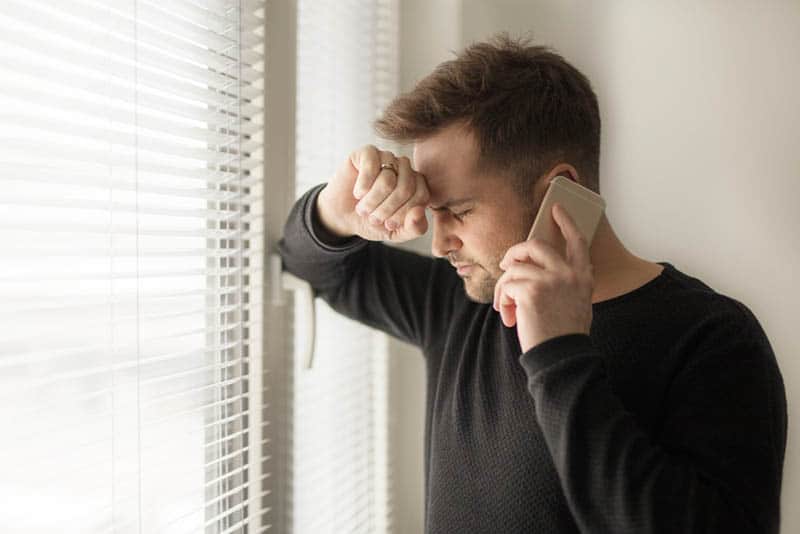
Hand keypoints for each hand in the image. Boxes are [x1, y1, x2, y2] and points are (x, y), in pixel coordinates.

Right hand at [317, 144, 430, 242]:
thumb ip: (414, 228)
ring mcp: (387, 158)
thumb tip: (420, 212)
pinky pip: (371, 166)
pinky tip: (358, 193)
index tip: (388, 225)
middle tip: (372, 218)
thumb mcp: (395, 233)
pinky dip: (363, 186)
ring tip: (363, 208)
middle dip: (386, 209)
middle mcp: (405, 168)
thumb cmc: (371, 222)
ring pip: (387, 179)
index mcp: (417, 185)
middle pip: (405, 187)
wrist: (342, 216)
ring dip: (372, 201)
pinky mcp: (368, 153)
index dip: (403, 214)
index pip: (421, 196)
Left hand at [493, 203, 594, 352]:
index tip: (556, 209)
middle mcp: (569, 274)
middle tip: (505, 265)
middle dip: (515, 252)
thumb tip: (528, 269)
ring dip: (504, 289)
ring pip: (514, 269)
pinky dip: (502, 301)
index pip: (577, 241)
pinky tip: (508, 317)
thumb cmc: (563, 334)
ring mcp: (550, 280)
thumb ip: (562, 282)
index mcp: (583, 276)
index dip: (567, 222)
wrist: (561, 356)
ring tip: (506, 308)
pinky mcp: (531, 291)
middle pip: (535, 245)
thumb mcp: (574, 302)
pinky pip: (506, 285)